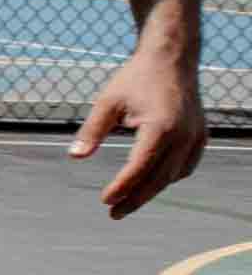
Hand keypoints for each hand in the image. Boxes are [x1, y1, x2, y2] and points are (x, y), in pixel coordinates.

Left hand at [69, 46, 210, 219]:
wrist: (171, 59)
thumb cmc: (136, 79)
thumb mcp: (108, 102)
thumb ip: (92, 131)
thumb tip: (75, 156)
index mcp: (161, 127)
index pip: (140, 167)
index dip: (122, 187)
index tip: (105, 201)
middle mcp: (183, 136)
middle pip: (158, 178)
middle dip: (135, 198)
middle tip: (114, 214)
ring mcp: (195, 137)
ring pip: (173, 175)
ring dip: (151, 190)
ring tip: (127, 202)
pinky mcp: (200, 137)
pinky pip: (185, 166)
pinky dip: (168, 178)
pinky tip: (150, 183)